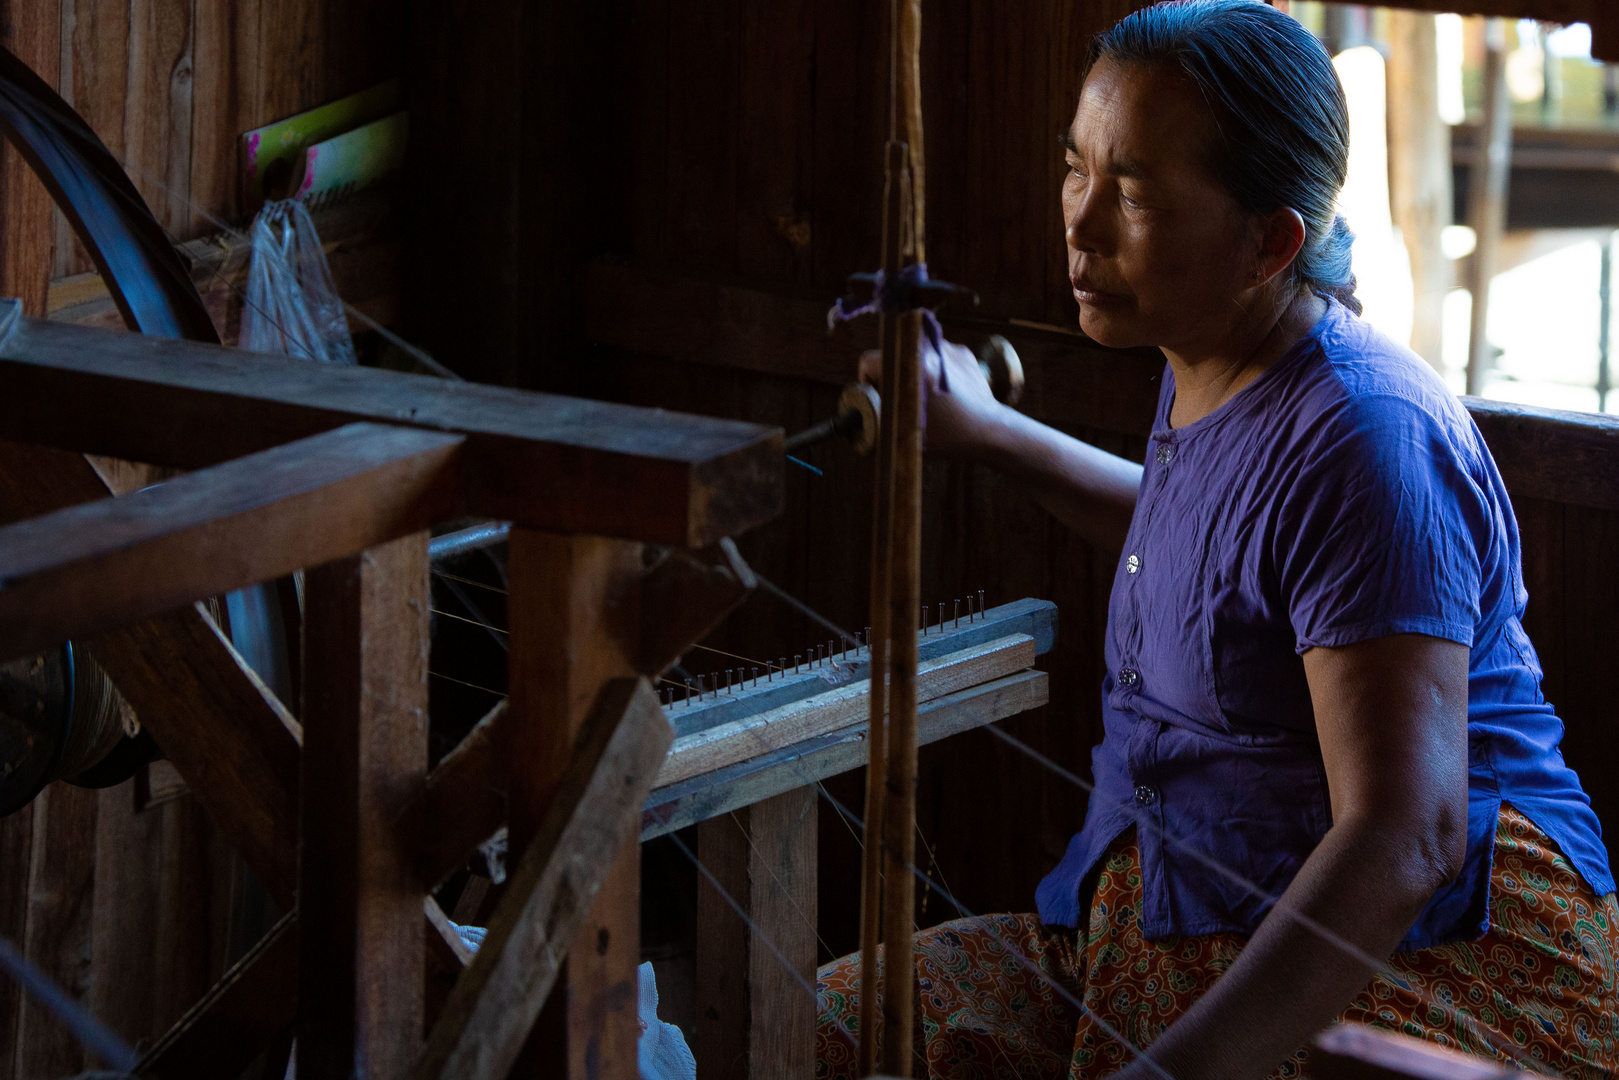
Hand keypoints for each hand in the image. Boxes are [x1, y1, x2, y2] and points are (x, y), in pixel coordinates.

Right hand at [857, 335, 1008, 458]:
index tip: (880, 399)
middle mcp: (926, 348)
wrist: (989, 431)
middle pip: (892, 357)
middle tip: (903, 402)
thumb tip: (857, 418)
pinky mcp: (962, 352)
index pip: (868, 361)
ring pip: (914, 356)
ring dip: (914, 374)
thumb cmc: (945, 436)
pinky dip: (936, 373)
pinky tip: (946, 395)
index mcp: (908, 365)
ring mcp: (946, 348)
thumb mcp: (902, 431)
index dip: (868, 383)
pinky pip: (937, 358)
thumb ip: (876, 419)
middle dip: (892, 378)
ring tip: (928, 401)